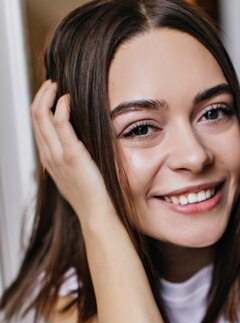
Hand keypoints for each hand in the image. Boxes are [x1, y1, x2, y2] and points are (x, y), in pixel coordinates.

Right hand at [30, 80, 115, 224]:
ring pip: (41, 116)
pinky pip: (60, 123)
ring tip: (57, 85)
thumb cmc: (92, 197)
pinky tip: (68, 99)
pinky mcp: (71, 155)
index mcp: (49, 159)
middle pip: (34, 117)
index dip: (40, 105)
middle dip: (41, 95)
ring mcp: (58, 156)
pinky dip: (62, 106)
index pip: (36, 126)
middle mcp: (49, 156)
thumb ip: (71, 159)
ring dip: (48, 95)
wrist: (97, 214)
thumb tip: (76, 145)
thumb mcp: (75, 175)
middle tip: (52, 83)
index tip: (51, 93)